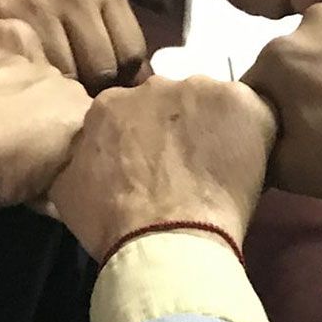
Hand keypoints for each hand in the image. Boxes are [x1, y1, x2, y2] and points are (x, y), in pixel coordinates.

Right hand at [0, 0, 146, 91]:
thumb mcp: (86, 0)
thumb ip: (114, 35)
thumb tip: (139, 88)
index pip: (133, 52)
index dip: (124, 79)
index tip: (108, 87)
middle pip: (104, 68)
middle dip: (94, 88)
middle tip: (77, 92)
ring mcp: (41, 7)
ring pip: (70, 76)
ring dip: (63, 90)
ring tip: (53, 89)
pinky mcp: (9, 22)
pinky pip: (36, 71)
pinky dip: (37, 83)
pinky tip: (32, 80)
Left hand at [0, 57, 91, 211]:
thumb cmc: (2, 173)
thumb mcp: (42, 196)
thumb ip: (64, 191)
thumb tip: (70, 202)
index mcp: (86, 118)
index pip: (98, 133)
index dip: (81, 150)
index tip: (66, 166)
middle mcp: (68, 85)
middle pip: (71, 105)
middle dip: (59, 123)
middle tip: (37, 149)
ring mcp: (34, 67)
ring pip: (43, 87)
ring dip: (33, 103)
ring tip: (7, 127)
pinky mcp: (2, 58)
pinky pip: (16, 77)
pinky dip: (8, 92)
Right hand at [49, 76, 276, 259]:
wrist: (164, 237)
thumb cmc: (112, 223)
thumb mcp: (66, 186)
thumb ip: (78, 155)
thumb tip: (83, 150)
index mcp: (111, 103)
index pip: (136, 111)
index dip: (151, 138)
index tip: (160, 165)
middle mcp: (153, 85)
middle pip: (175, 102)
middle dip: (183, 127)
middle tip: (191, 168)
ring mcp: (199, 89)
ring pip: (213, 104)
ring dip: (217, 129)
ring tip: (222, 169)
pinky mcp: (239, 101)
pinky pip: (254, 113)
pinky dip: (256, 135)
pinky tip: (250, 165)